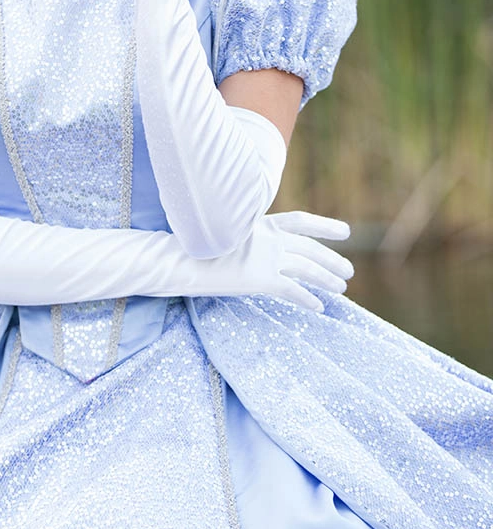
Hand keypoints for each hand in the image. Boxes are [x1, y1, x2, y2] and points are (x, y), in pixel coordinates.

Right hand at [195, 211, 353, 312]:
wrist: (180, 260)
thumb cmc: (199, 248)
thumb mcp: (229, 232)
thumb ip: (250, 236)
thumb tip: (263, 244)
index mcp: (261, 222)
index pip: (301, 220)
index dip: (325, 226)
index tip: (345, 232)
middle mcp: (268, 237)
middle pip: (310, 248)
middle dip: (332, 259)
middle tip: (348, 271)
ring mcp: (265, 257)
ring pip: (308, 268)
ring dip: (327, 278)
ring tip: (341, 288)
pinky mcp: (260, 278)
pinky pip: (292, 290)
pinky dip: (307, 299)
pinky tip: (318, 307)